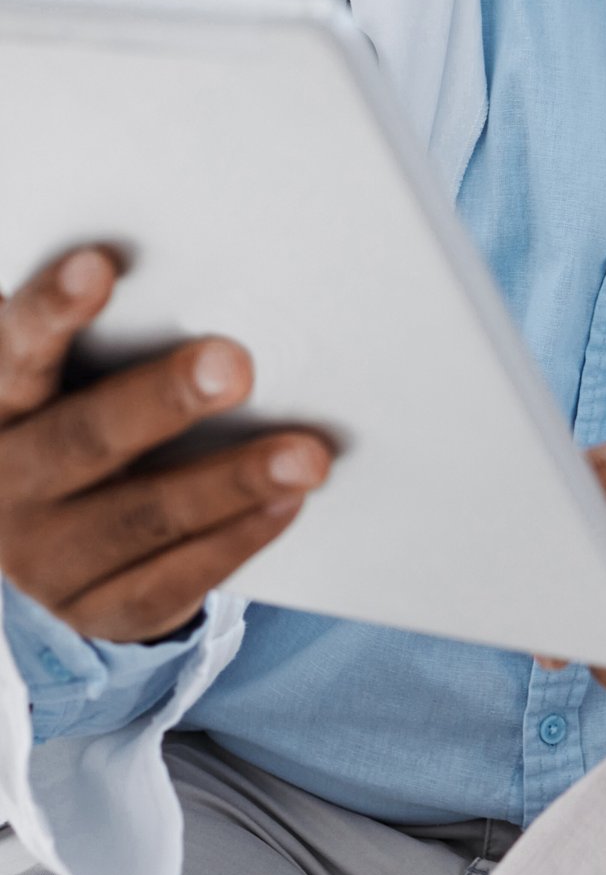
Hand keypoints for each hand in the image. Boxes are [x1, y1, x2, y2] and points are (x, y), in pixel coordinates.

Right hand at [0, 248, 332, 642]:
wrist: (40, 551)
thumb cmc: (77, 422)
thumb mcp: (67, 386)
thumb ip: (115, 343)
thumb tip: (223, 281)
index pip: (16, 352)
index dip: (52, 311)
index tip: (98, 265)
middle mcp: (8, 483)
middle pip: (85, 438)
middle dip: (162, 400)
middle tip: (234, 364)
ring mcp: (47, 557)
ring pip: (143, 517)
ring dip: (232, 482)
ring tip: (306, 456)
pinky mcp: (98, 609)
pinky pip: (170, 580)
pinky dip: (236, 539)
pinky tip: (289, 503)